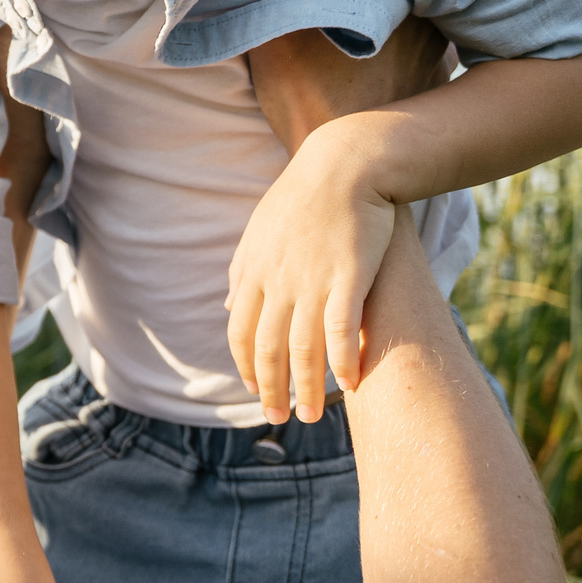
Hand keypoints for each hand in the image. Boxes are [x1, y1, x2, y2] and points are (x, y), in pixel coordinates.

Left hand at [226, 124, 395, 421]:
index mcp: (255, 273)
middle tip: (276, 419)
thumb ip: (244, 274)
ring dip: (306, 387)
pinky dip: (343, 360)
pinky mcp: (351, 275)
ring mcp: (314, 280)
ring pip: (304, 348)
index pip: (241, 333)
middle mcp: (279, 282)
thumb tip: (230, 308)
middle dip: (270, 389)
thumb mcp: (260, 233)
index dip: (247, 367)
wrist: (347, 163)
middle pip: (269, 348)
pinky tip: (350, 384)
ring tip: (310, 416)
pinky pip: (343, 328)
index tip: (254, 391)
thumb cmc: (304, 199)